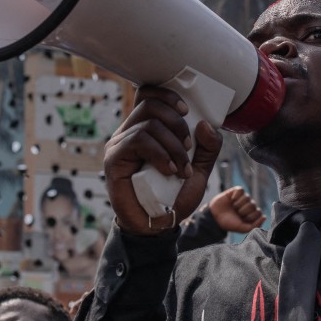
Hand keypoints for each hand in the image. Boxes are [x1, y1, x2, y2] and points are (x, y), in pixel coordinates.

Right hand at [104, 87, 222, 235]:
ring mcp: (119, 144)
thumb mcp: (199, 170)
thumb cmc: (173, 196)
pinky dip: (160, 154)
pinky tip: (169, 171)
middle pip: (150, 104)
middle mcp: (130, 132)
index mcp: (146, 128)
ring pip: (148, 124)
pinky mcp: (113, 159)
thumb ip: (207, 148)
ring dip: (173, 145)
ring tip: (182, 168)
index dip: (167, 95)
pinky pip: (138, 142)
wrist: (156, 225)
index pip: (149, 95)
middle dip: (177, 122)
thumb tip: (204, 124)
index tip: (186, 111)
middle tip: (189, 146)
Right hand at [207, 186, 264, 233]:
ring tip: (233, 207)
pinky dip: (236, 196)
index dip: (250, 217)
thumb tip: (264, 217)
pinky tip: (232, 200)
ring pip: (247, 198)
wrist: (215, 218)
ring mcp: (242, 198)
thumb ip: (254, 226)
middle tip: (236, 214)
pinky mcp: (236, 192)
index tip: (242, 220)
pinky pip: (241, 190)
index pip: (259, 212)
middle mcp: (248, 206)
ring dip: (238, 204)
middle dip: (243, 211)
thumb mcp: (242, 228)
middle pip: (253, 205)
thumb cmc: (229, 223)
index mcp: (252, 215)